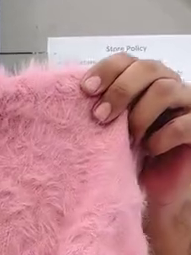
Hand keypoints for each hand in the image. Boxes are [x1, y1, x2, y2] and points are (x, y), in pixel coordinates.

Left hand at [81, 55, 190, 214]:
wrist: (156, 194)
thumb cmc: (133, 160)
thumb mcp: (112, 133)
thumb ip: (102, 110)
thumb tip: (74, 97)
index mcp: (145, 82)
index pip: (127, 60)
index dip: (106, 70)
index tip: (86, 90)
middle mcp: (168, 86)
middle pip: (148, 68)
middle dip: (120, 90)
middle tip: (100, 116)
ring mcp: (187, 105)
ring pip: (165, 90)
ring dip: (140, 114)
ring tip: (129, 139)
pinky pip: (183, 123)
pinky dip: (161, 137)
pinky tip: (150, 150)